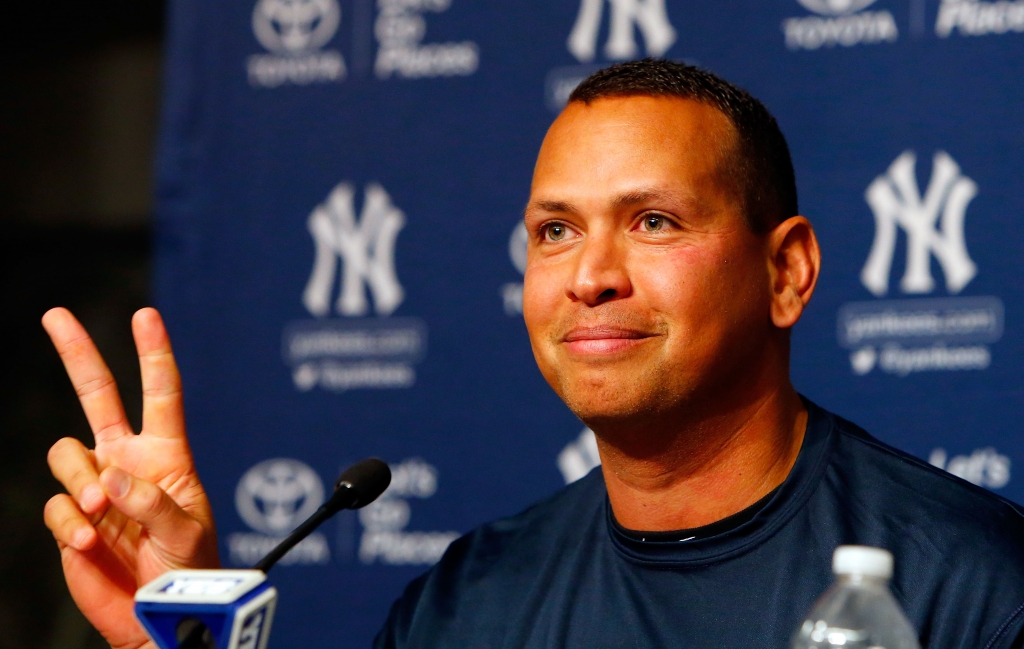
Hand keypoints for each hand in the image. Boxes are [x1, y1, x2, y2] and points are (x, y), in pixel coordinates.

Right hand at [42, 307, 219, 648]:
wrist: (157, 617)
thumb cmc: (189, 570)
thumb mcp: (187, 532)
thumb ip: (154, 503)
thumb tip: (111, 478)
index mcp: (167, 455)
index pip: (161, 394)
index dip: (154, 354)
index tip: (146, 315)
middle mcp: (127, 462)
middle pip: (97, 396)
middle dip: (78, 354)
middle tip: (56, 315)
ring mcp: (97, 489)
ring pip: (65, 454)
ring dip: (77, 480)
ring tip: (97, 512)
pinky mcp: (71, 520)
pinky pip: (56, 507)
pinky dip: (67, 522)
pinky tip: (88, 543)